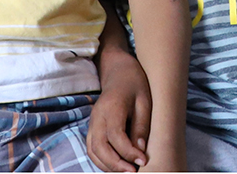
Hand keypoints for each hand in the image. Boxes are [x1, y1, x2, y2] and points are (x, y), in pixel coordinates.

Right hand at [88, 45, 153, 171]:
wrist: (118, 72)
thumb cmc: (135, 85)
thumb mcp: (144, 101)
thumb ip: (141, 125)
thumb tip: (140, 150)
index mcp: (111, 108)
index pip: (115, 136)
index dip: (128, 152)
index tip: (143, 160)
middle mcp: (97, 117)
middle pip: (100, 147)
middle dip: (116, 164)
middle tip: (133, 172)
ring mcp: (92, 123)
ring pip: (93, 151)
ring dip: (108, 166)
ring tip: (126, 171)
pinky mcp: (92, 129)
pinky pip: (92, 150)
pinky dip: (102, 161)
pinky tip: (117, 166)